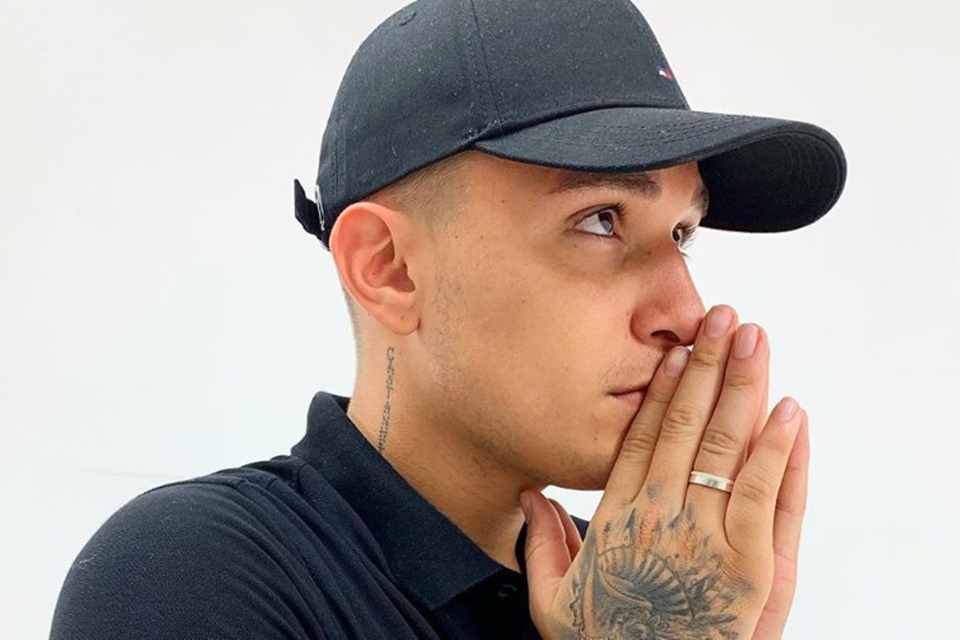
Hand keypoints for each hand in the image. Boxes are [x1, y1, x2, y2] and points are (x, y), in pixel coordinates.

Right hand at [521, 305, 808, 639]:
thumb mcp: (554, 603)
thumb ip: (540, 545)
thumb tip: (527, 497)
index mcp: (615, 522)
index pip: (640, 439)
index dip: (661, 391)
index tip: (673, 352)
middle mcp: (659, 519)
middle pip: (683, 427)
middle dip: (705, 366)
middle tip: (721, 318)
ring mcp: (707, 539)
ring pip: (725, 447)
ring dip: (743, 388)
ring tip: (754, 340)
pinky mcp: (751, 565)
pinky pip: (763, 492)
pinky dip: (778, 448)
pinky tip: (789, 410)